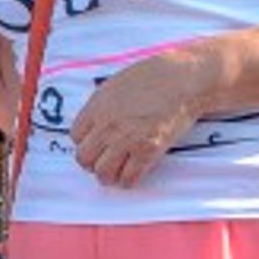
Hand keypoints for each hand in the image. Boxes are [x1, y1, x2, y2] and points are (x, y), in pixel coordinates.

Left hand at [69, 48, 207, 187]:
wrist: (183, 79)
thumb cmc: (152, 77)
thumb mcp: (114, 85)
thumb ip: (99, 106)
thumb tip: (92, 126)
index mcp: (97, 107)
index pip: (75, 137)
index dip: (86, 143)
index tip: (97, 145)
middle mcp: (108, 125)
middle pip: (84, 158)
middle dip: (93, 163)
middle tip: (105, 161)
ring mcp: (127, 139)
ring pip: (103, 173)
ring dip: (109, 176)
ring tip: (117, 172)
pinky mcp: (148, 149)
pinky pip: (129, 178)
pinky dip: (129, 181)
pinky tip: (133, 174)